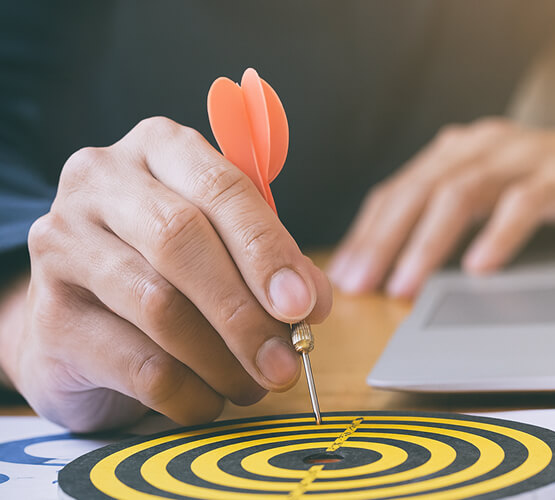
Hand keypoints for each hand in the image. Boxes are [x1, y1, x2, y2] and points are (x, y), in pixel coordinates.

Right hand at [0, 117, 331, 431]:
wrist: (82, 326)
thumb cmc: (171, 271)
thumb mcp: (228, 248)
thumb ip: (272, 264)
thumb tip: (310, 302)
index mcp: (158, 147)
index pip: (222, 186)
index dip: (267, 249)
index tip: (303, 304)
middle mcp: (101, 181)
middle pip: (181, 240)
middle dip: (244, 310)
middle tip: (285, 361)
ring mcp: (62, 245)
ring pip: (159, 305)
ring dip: (222, 359)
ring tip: (254, 384)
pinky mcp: (50, 317)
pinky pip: (136, 363)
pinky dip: (188, 392)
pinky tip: (208, 401)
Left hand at [329, 118, 554, 296]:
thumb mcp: (499, 197)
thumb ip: (456, 218)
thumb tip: (401, 266)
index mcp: (465, 151)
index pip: (401, 188)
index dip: (369, 231)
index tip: (345, 273)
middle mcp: (489, 145)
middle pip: (421, 189)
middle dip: (385, 239)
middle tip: (360, 283)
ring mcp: (528, 157)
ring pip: (463, 193)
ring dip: (428, 242)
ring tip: (406, 283)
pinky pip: (525, 203)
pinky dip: (498, 235)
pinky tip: (480, 267)